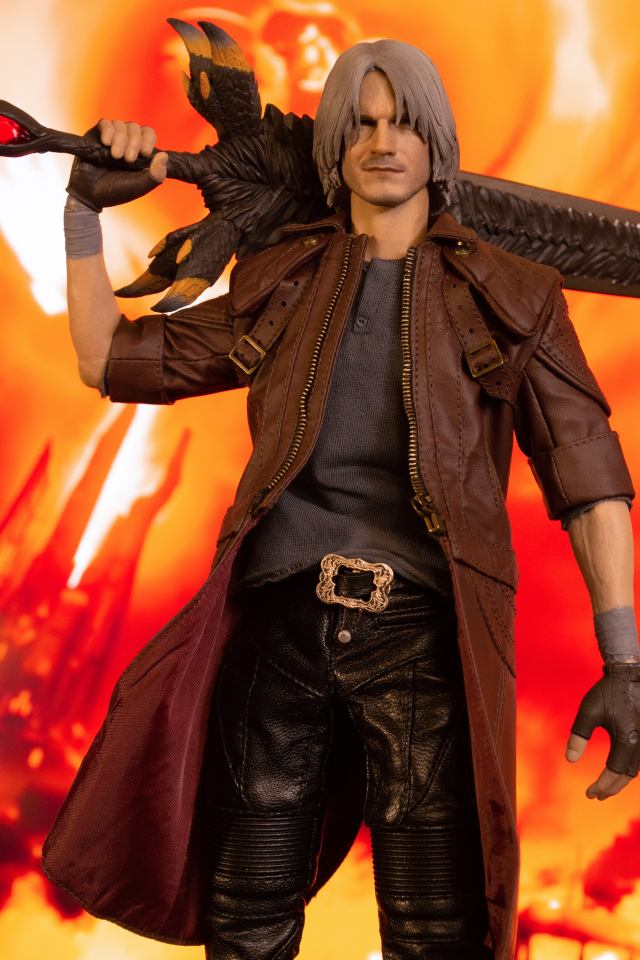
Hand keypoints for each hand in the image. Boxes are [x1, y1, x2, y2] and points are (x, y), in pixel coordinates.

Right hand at [66, 119, 167, 211]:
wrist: (91, 195)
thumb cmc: (116, 192)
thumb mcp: (140, 186)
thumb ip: (155, 174)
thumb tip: (164, 156)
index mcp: (138, 151)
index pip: (148, 133)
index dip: (148, 139)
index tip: (145, 154)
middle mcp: (126, 142)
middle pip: (135, 127)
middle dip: (134, 142)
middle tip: (128, 159)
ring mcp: (111, 137)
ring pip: (120, 124)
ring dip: (121, 139)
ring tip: (115, 156)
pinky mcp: (96, 135)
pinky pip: (104, 123)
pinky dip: (108, 130)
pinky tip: (106, 143)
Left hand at [566, 663, 639, 798]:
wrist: (627, 676)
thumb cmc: (606, 693)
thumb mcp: (587, 712)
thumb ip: (578, 737)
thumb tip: (570, 760)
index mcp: (625, 740)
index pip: (613, 773)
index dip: (602, 786)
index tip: (589, 794)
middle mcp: (639, 743)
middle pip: (627, 776)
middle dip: (611, 788)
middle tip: (596, 796)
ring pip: (635, 770)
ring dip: (621, 781)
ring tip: (606, 788)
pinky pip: (639, 760)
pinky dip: (628, 770)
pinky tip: (618, 771)